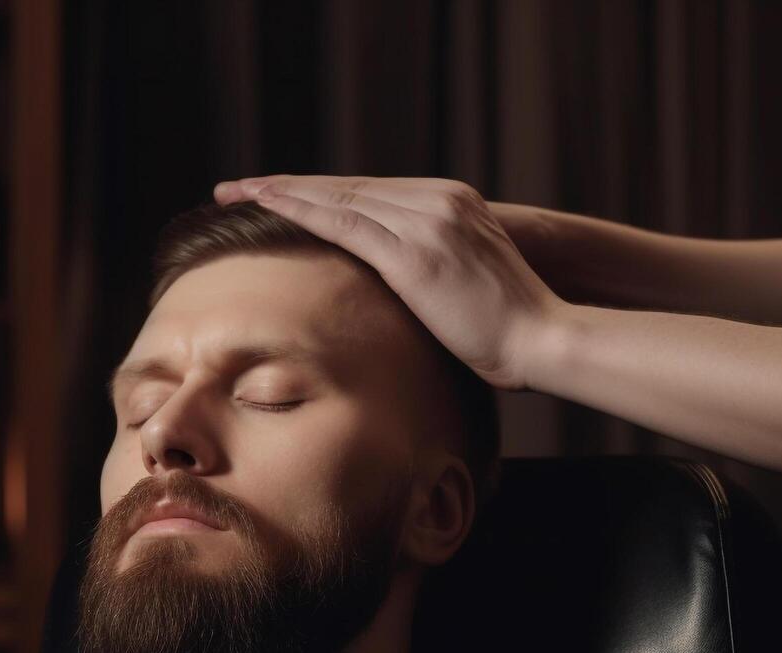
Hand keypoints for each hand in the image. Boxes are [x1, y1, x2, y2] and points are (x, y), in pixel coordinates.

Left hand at [213, 175, 562, 389]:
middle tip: (239, 187)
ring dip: (281, 192)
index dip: (322, 191)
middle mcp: (439, 201)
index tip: (282, 194)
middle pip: (348, 186)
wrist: (545, 338)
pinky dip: (300, 209)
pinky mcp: (413, 253)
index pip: (372, 192)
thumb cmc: (514, 331)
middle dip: (291, 185)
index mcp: (455, 204)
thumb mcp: (469, 288)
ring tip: (236, 193)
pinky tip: (265, 204)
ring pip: (338, 196)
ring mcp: (427, 222)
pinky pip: (343, 222)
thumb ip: (435, 274)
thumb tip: (404, 296)